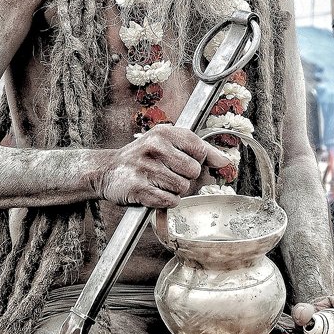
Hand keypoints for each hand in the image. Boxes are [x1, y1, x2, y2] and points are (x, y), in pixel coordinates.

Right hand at [96, 125, 230, 208]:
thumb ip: (199, 151)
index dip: (198, 161)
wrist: (108, 171)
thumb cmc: (144, 158)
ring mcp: (145, 168)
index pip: (200, 149)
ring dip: (174, 191)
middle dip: (185, 177)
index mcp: (164, 132)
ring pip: (182, 188)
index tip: (185, 163)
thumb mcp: (168, 144)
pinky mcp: (138, 188)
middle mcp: (154, 146)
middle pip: (193, 171)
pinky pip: (169, 201)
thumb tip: (225, 162)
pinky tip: (154, 192)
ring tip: (159, 183)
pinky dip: (165, 201)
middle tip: (169, 174)